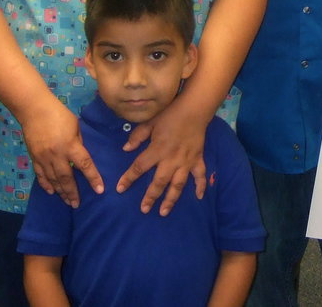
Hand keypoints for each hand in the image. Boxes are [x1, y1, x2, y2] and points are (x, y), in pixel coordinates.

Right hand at [21, 99, 102, 207]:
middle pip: (66, 178)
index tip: (100, 190)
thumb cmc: (58, 114)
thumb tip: (80, 157)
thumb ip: (79, 142)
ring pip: (53, 179)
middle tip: (77, 204)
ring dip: (61, 192)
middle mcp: (56, 155)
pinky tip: (51, 192)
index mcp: (70, 145)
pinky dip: (46, 184)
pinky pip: (40, 175)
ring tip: (67, 201)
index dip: (93, 178)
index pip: (85, 165)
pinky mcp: (34, 157)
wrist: (34, 109)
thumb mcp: (75, 126)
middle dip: (72, 192)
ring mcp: (43, 158)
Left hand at [117, 100, 207, 215]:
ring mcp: (186, 162)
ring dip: (171, 199)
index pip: (139, 167)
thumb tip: (125, 149)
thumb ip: (137, 136)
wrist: (194, 109)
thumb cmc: (170, 114)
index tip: (120, 189)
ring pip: (178, 185)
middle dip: (151, 197)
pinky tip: (199, 197)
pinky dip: (200, 187)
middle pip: (159, 182)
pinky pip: (200, 176)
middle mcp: (171, 159)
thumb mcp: (150, 122)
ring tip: (163, 212)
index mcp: (157, 150)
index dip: (129, 178)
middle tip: (144, 209)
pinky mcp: (198, 160)